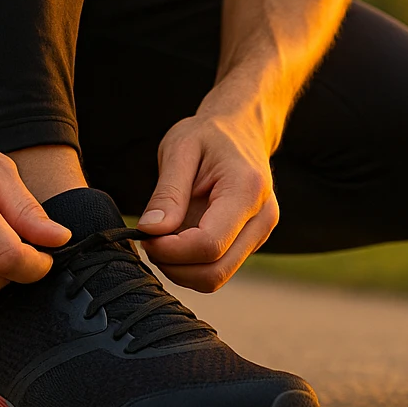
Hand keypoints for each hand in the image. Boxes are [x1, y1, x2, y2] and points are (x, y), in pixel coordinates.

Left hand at [137, 111, 279, 291]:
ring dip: (181, 268)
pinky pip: (218, 268)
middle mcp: (262, 218)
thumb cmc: (209, 134)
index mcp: (247, 190)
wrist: (242, 129)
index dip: (171, 251)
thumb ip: (167, 193)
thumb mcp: (180, 149)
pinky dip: (191, 264)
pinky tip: (179, 237)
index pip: (210, 245)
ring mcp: (260, 233)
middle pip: (215, 272)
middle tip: (149, 240)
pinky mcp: (251, 242)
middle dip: (174, 266)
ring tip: (163, 236)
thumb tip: (151, 231)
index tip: (145, 235)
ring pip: (216, 277)